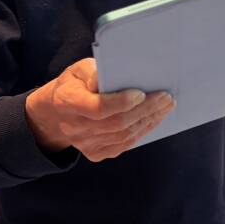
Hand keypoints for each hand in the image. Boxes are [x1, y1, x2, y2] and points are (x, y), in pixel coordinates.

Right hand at [24, 58, 175, 161]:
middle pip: (116, 123)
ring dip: (148, 120)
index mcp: (67, 102)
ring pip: (123, 135)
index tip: (141, 93)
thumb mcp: (79, 69)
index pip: (97, 108)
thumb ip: (93, 71)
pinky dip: (142, 131)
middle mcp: (73, 127)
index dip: (121, 103)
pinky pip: (124, 144)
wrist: (58, 112)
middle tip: (166, 97)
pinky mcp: (95, 153)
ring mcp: (84, 144)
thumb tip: (108, 78)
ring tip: (165, 106)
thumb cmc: (75, 84)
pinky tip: (154, 118)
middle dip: (145, 110)